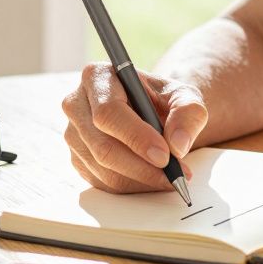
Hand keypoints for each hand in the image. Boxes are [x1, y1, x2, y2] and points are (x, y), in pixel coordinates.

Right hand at [61, 63, 208, 193]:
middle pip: (102, 145)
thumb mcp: (185, 97)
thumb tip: (177, 145)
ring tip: (171, 176)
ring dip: (141, 179)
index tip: (165, 155)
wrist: (154, 113)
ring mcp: (73, 134)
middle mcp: (77, 104)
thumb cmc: (164, 101)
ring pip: (103, 168)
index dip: (135, 137)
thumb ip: (188, 114)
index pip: (108, 112)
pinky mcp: (78, 159)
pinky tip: (152, 178)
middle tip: (175, 174)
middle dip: (142, 166)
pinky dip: (133, 186)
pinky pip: (103, 182)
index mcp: (97, 77)